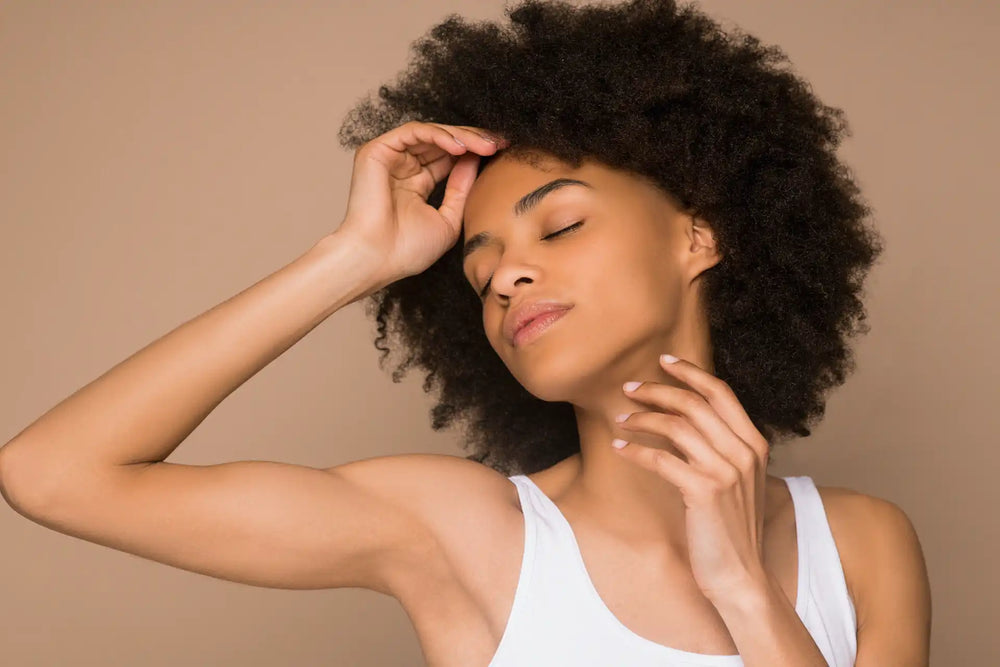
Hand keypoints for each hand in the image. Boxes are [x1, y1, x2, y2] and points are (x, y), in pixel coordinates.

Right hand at [336, 120, 507, 285]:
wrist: (377, 259)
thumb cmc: (407, 250)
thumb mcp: (448, 219)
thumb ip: (460, 190)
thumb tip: (474, 161)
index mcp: (415, 185)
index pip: (448, 159)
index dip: (475, 153)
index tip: (503, 151)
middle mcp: (401, 168)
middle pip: (442, 143)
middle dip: (474, 140)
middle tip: (500, 143)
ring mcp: (389, 158)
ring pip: (431, 134)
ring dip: (462, 137)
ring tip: (486, 145)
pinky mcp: (377, 150)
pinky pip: (414, 132)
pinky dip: (440, 136)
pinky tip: (461, 148)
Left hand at [611, 354, 770, 602]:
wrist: (741, 575)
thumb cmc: (731, 528)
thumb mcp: (736, 480)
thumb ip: (720, 447)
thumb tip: (684, 418)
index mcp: (755, 443)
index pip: (721, 392)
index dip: (690, 372)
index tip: (664, 361)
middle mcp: (743, 451)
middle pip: (693, 403)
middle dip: (657, 389)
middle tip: (629, 388)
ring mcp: (726, 470)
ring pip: (675, 426)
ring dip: (642, 418)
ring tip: (620, 419)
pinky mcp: (704, 490)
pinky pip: (661, 458)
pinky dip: (635, 450)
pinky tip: (620, 448)